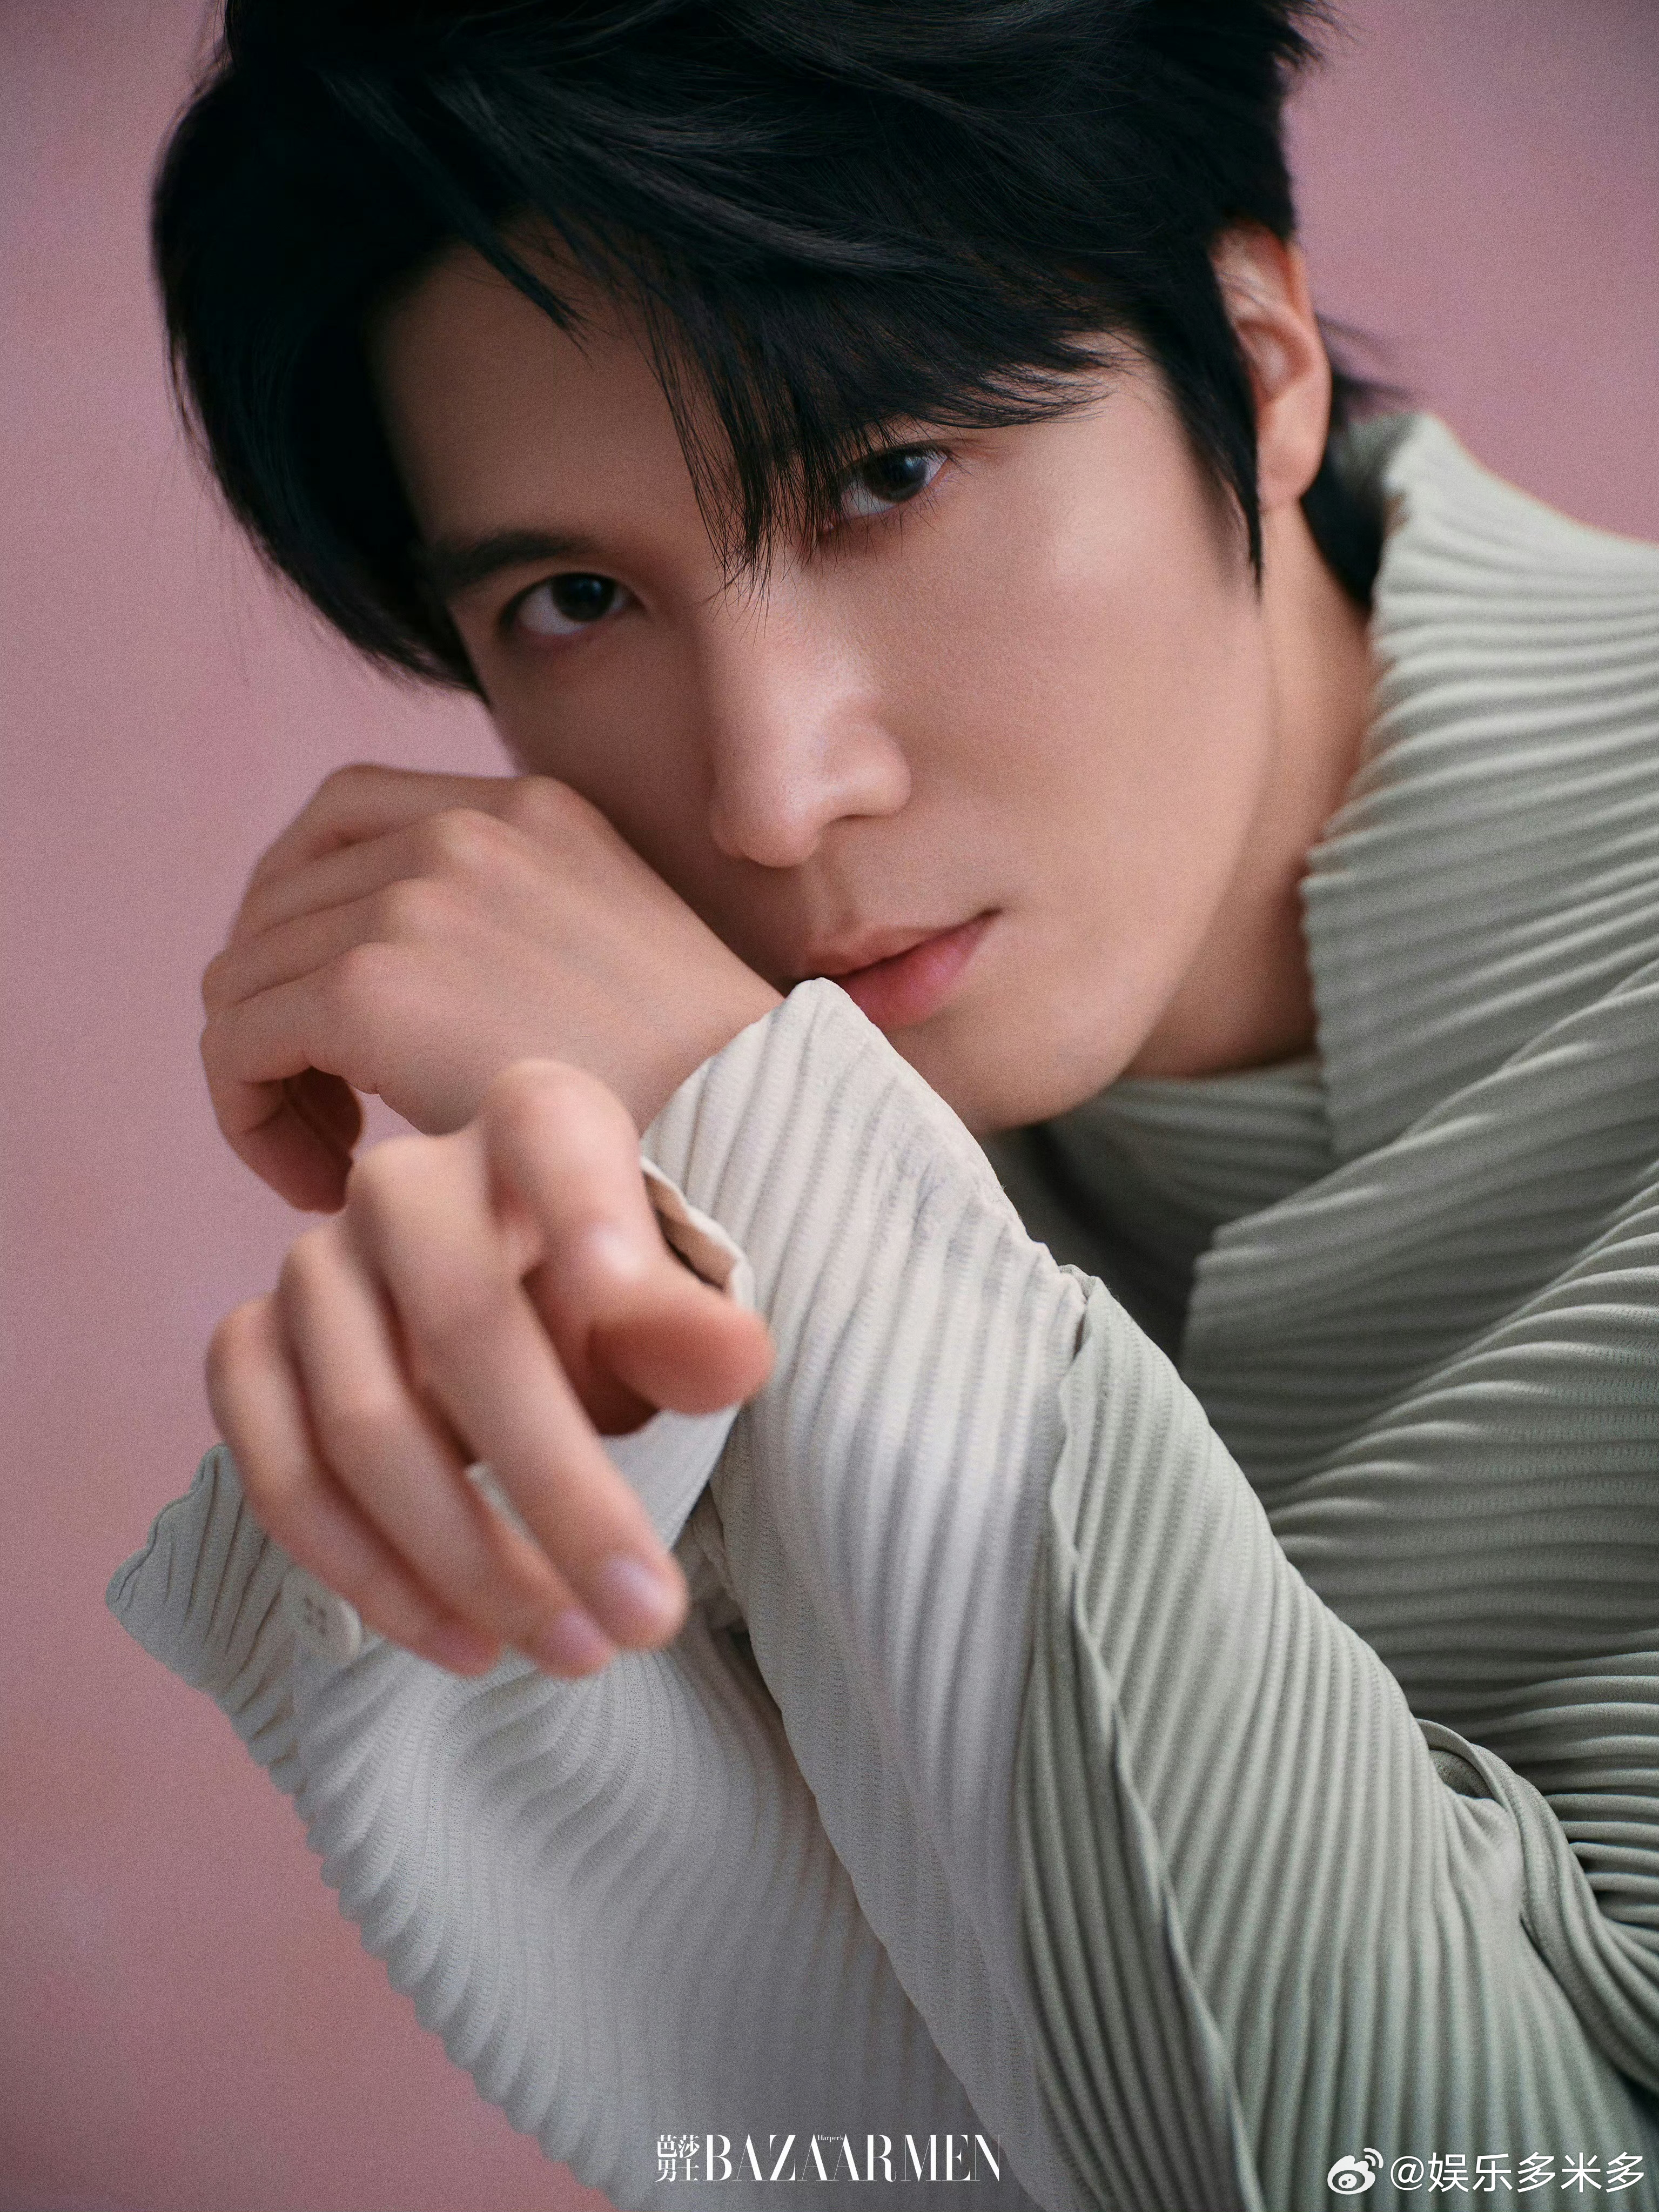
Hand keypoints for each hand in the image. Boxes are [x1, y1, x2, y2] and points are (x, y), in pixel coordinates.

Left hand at [200, 763, 782, 1210]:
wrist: (750, 1135)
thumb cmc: (705, 1094)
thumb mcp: (617, 963)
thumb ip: (520, 938)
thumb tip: (418, 991)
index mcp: (532, 809)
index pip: (344, 817)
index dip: (306, 921)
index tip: (340, 1031)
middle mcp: (465, 827)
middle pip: (279, 898)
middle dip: (278, 1007)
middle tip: (327, 1116)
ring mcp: (414, 898)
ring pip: (245, 977)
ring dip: (262, 1075)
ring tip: (328, 1163)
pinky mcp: (370, 987)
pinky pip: (236, 1042)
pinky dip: (247, 1118)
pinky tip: (317, 1186)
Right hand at [205, 1059, 773, 1676]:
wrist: (490, 1316)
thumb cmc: (596, 1298)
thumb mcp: (656, 1306)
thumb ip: (687, 1328)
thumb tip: (738, 1360)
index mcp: (527, 1125)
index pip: (552, 1137)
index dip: (591, 1214)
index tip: (637, 1303)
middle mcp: (400, 1183)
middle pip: (467, 1327)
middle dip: (560, 1489)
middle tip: (647, 1616)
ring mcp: (308, 1267)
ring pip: (364, 1425)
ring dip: (468, 1561)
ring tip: (575, 1652)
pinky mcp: (248, 1352)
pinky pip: (282, 1477)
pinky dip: (370, 1577)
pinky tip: (465, 1643)